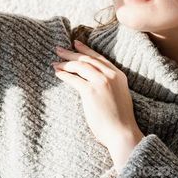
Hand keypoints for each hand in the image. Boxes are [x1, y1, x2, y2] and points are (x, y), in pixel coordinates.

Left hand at [52, 40, 143, 163]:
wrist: (123, 133)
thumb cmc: (120, 121)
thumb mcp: (119, 96)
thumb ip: (110, 86)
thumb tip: (94, 84)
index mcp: (119, 76)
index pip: (100, 58)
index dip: (86, 50)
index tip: (76, 44)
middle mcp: (110, 75)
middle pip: (88, 59)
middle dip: (72, 53)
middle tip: (59, 49)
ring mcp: (101, 82)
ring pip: (80, 66)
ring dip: (66, 63)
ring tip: (55, 62)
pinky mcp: (91, 91)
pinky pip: (74, 79)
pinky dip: (64, 75)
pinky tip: (58, 73)